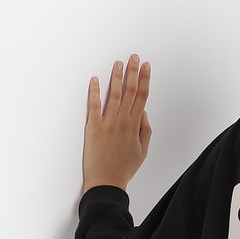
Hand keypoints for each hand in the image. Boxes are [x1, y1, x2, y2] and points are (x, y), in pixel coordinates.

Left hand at [82, 54, 151, 192]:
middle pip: (129, 91)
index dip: (145, 80)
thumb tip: (144, 113)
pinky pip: (93, 105)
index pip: (142, 97)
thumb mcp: (142, 151)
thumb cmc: (124, 168)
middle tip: (134, 57)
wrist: (106, 181)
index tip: (147, 67)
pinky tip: (94, 79)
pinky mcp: (92, 126)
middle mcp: (122, 121)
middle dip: (133, 72)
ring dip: (116, 77)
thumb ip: (145, 130)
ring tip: (118, 63)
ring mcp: (107, 122)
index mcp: (135, 126)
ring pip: (113, 94)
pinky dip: (94, 91)